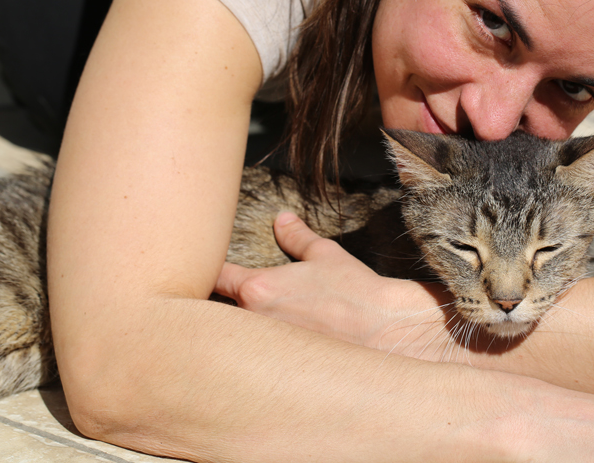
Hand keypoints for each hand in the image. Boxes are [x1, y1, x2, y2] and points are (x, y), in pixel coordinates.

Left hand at [215, 212, 455, 354]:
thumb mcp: (325, 255)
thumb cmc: (355, 291)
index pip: (215, 278)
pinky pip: (257, 362)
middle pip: (217, 315)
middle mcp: (253, 321)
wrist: (384, 330)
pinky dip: (260, 358)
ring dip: (240, 336)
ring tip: (253, 334)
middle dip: (222, 310)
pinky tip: (275, 358)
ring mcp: (264, 350)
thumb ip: (297, 237)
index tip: (209, 271)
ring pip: (236, 341)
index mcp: (257, 289)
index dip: (209, 273)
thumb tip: (283, 219)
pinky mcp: (278, 373)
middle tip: (234, 306)